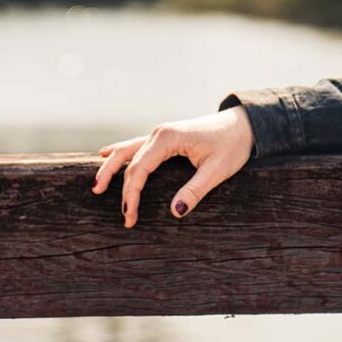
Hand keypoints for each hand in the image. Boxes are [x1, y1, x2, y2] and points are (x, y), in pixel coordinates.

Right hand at [91, 105, 255, 227]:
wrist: (244, 124)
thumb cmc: (232, 145)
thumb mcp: (217, 170)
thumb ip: (195, 190)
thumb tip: (174, 211)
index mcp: (168, 139)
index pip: (139, 169)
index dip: (131, 195)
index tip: (130, 217)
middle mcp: (159, 133)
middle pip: (128, 160)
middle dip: (117, 185)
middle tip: (116, 211)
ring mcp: (161, 133)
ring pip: (127, 150)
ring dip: (111, 167)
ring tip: (96, 186)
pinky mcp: (166, 137)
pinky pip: (136, 146)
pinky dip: (121, 153)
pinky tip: (105, 154)